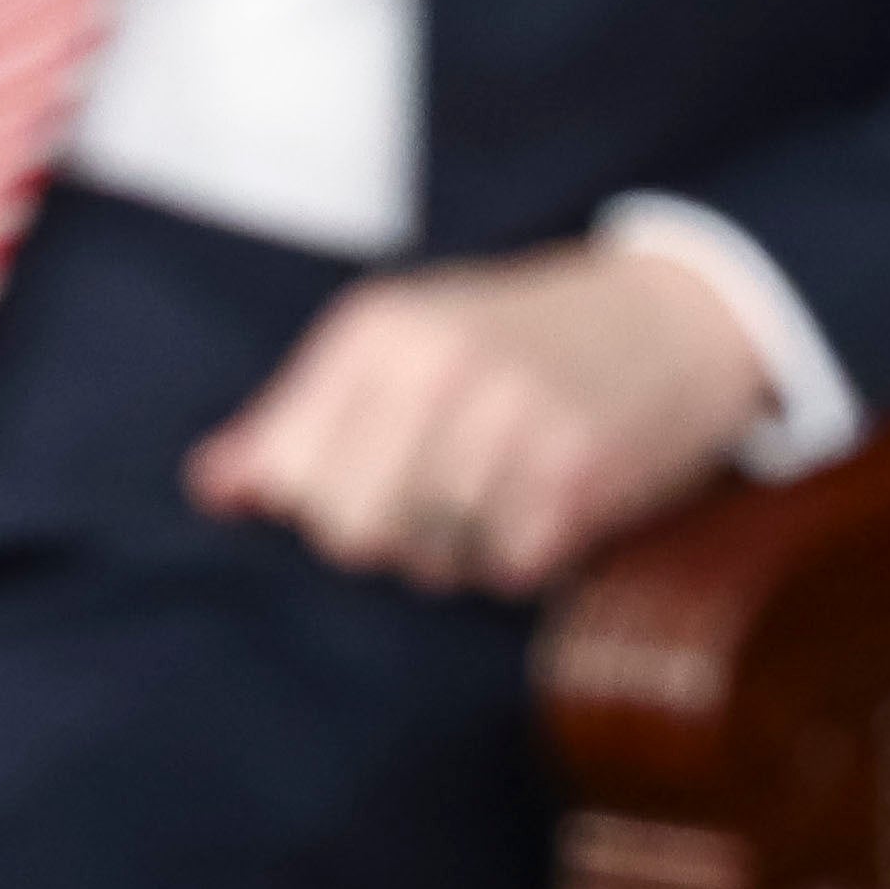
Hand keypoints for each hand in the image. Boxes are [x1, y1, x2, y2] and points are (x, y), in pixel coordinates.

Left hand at [182, 241, 772, 594]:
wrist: (677, 316)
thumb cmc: (521, 340)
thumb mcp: (404, 344)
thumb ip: (300, 415)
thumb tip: (212, 488)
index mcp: (380, 330)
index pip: (289, 473)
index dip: (315, 505)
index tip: (362, 484)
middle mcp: (438, 367)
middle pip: (348, 530)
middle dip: (383, 538)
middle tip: (433, 503)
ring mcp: (509, 422)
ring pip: (427, 559)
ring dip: (457, 551)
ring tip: (495, 494)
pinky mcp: (574, 477)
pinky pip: (505, 572)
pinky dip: (520, 559)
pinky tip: (543, 508)